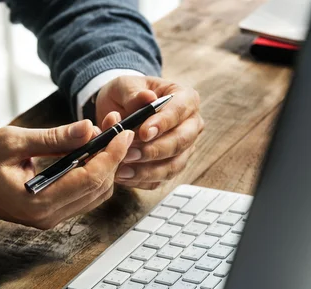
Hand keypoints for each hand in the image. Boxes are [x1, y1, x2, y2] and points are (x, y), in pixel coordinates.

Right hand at [0, 120, 133, 228]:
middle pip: (99, 188)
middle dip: (112, 157)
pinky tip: (89, 152)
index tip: (122, 131)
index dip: (112, 154)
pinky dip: (92, 173)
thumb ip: (53, 138)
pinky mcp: (50, 213)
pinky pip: (83, 195)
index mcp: (39, 202)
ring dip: (104, 165)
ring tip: (103, 136)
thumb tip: (88, 128)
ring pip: (96, 194)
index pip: (91, 178)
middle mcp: (49, 216)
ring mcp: (51, 218)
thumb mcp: (12, 142)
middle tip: (114, 127)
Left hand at [95, 75, 203, 189]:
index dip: (163, 124)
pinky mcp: (170, 167)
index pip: (180, 112)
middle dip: (154, 150)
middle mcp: (191, 126)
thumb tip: (148, 98)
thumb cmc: (127, 93)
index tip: (143, 133)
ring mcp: (183, 150)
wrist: (120, 109)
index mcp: (186, 99)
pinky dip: (141, 180)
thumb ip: (134, 93)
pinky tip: (123, 176)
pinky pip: (160, 180)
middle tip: (129, 153)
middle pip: (180, 143)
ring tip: (122, 169)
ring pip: (173, 166)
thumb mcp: (126, 85)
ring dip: (147, 170)